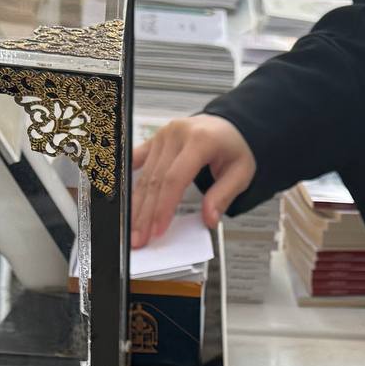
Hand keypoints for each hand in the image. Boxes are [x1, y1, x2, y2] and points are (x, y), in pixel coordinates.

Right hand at [130, 113, 255, 247]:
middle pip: (155, 180)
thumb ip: (223, 196)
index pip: (175, 179)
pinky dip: (129, 181)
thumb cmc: (234, 148)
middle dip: (145, 214)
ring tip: (133, 228)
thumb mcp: (241, 173)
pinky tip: (123, 198)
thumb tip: (209, 219)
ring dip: (137, 205)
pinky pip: (137, 161)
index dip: (164, 207)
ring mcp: (163, 135)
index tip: (157, 230)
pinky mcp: (154, 140)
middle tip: (139, 238)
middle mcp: (177, 134)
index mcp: (200, 140)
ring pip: (144, 175)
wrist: (228, 127)